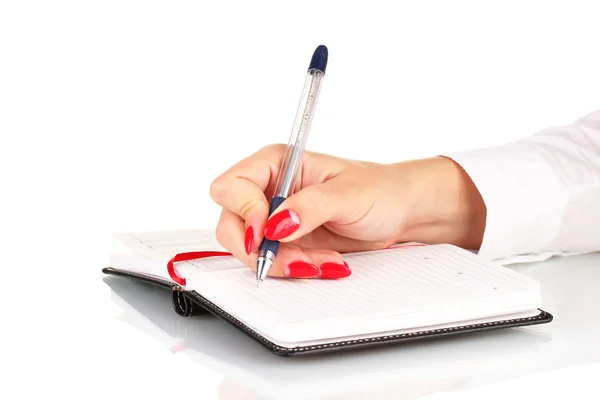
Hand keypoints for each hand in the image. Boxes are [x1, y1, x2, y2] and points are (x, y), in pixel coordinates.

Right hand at [209, 144, 485, 278]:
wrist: (398, 212)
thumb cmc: (379, 189)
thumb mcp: (347, 194)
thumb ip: (310, 206)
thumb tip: (276, 224)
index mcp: (277, 164)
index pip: (232, 186)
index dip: (243, 211)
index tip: (266, 232)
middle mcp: (270, 190)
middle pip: (232, 223)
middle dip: (261, 248)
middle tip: (293, 259)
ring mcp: (276, 219)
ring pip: (251, 249)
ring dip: (283, 262)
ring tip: (321, 260)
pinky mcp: (286, 242)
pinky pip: (273, 262)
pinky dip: (295, 269)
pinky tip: (323, 263)